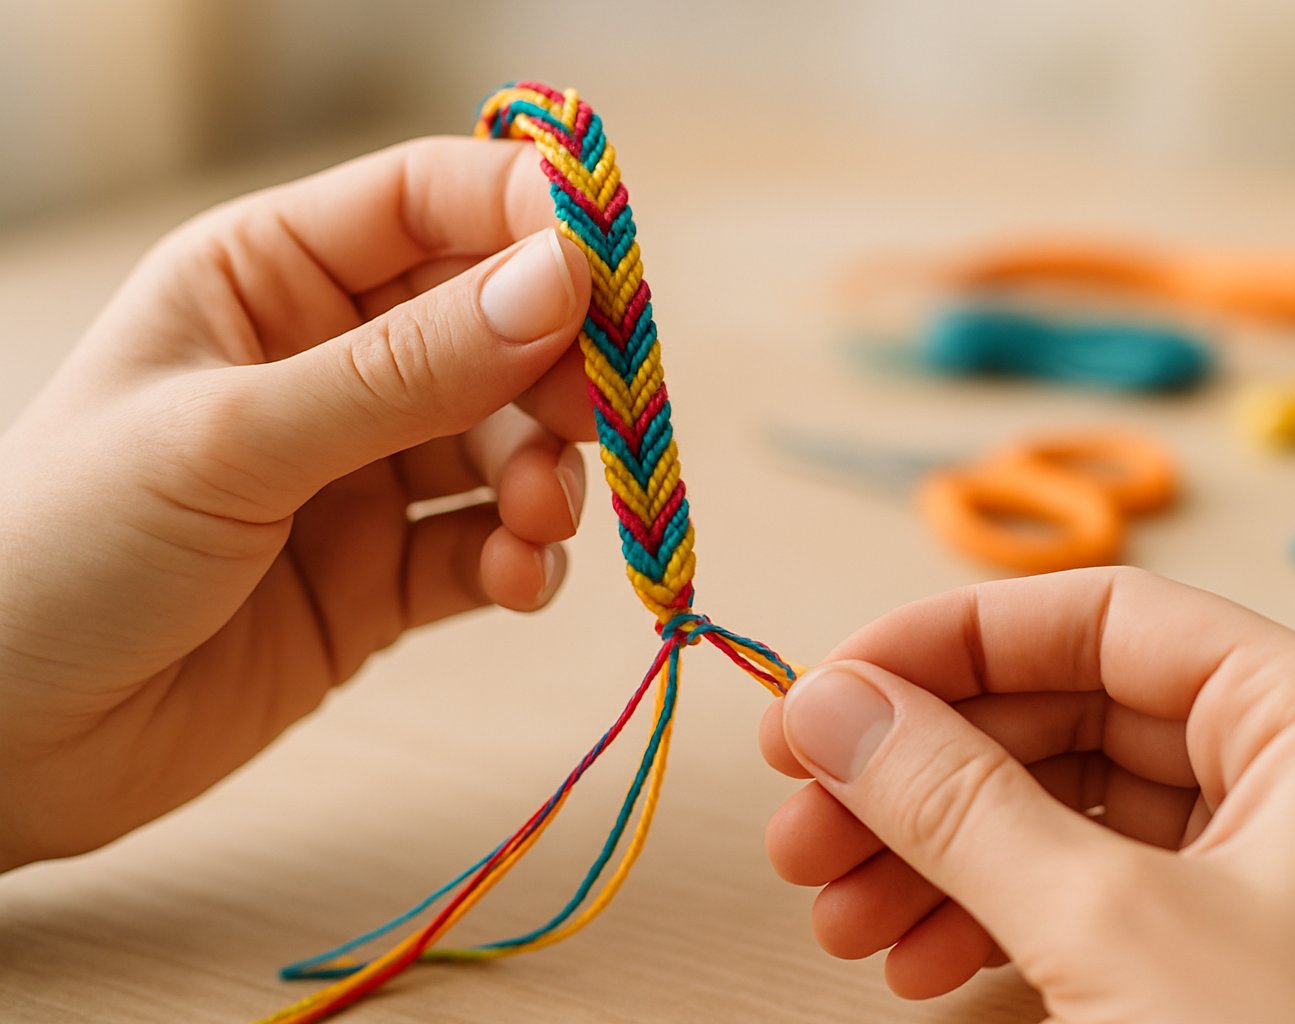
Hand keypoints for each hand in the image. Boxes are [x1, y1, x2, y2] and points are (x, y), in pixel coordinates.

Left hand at [0, 137, 593, 870]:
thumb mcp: (233, 439)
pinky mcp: (383, 578)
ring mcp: (361, 475)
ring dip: (547, 473)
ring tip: (538, 517)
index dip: (527, 218)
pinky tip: (515, 578)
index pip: (427, 205)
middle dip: (557, 367)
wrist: (2, 748)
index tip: (608, 268)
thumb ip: (406, 370)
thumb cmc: (62, 551)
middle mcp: (327, 364)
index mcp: (266, 279)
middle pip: (494, 326)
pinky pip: (487, 547)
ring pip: (507, 443)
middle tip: (600, 413)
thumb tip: (561, 280)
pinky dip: (521, 559)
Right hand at [760, 567, 1294, 1022]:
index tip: (830, 690)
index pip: (1098, 618)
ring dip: (932, 856)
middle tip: (804, 816)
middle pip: (1062, 715)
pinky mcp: (1232, 948)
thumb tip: (833, 708)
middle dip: (918, 775)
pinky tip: (913, 961)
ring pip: (1057, 810)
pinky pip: (1082, 893)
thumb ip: (957, 803)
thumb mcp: (1110, 932)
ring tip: (837, 913)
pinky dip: (986, 918)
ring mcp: (1268, 864)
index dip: (945, 643)